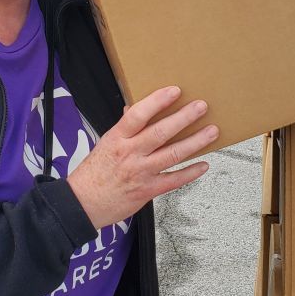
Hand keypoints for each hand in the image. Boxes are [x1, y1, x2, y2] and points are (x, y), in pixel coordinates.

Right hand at [66, 86, 215, 228]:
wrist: (83, 204)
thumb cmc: (94, 173)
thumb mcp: (105, 144)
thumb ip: (124, 128)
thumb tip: (134, 109)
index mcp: (117, 139)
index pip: (138, 115)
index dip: (157, 101)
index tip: (174, 91)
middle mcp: (130, 154)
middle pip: (160, 132)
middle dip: (184, 118)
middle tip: (201, 107)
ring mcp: (140, 172)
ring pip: (172, 154)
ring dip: (195, 142)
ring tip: (211, 132)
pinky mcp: (148, 190)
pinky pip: (174, 180)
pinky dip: (190, 173)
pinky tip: (203, 165)